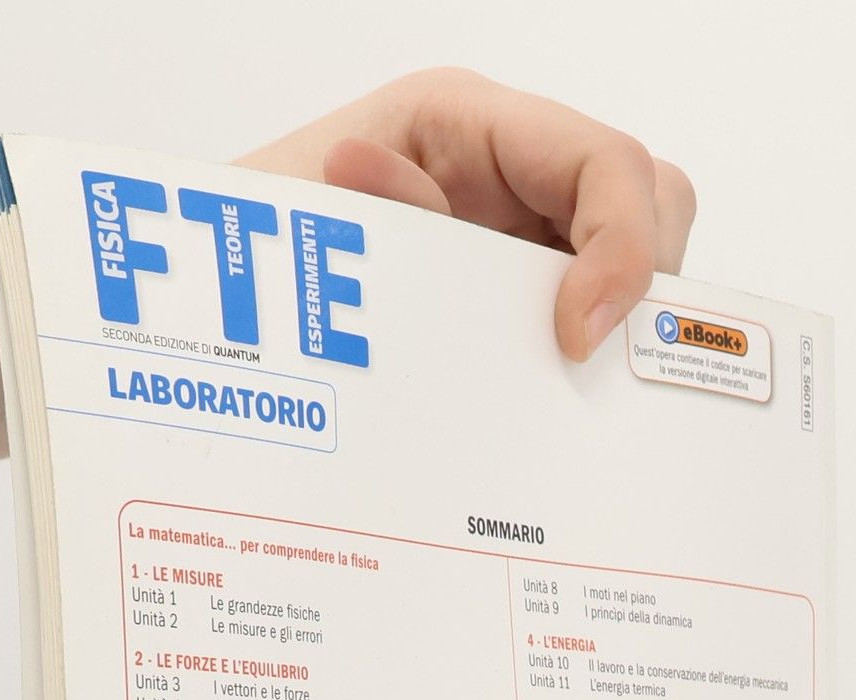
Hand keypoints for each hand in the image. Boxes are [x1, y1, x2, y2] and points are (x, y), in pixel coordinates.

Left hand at [239, 69, 697, 360]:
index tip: (577, 335)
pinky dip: (597, 374)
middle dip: (644, 287)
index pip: (603, 161)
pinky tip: (556, 418)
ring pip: (636, 273)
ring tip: (574, 400)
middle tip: (591, 372)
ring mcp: (524, 241)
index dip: (620, 245)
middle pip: (650, 205)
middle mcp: (512, 176)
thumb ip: (370, 211)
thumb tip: (403, 190)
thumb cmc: (240, 246)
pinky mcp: (519, 308)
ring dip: (626, 338)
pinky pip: (597, 331)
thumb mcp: (298, 226)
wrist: (205, 304)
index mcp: (466, 125)